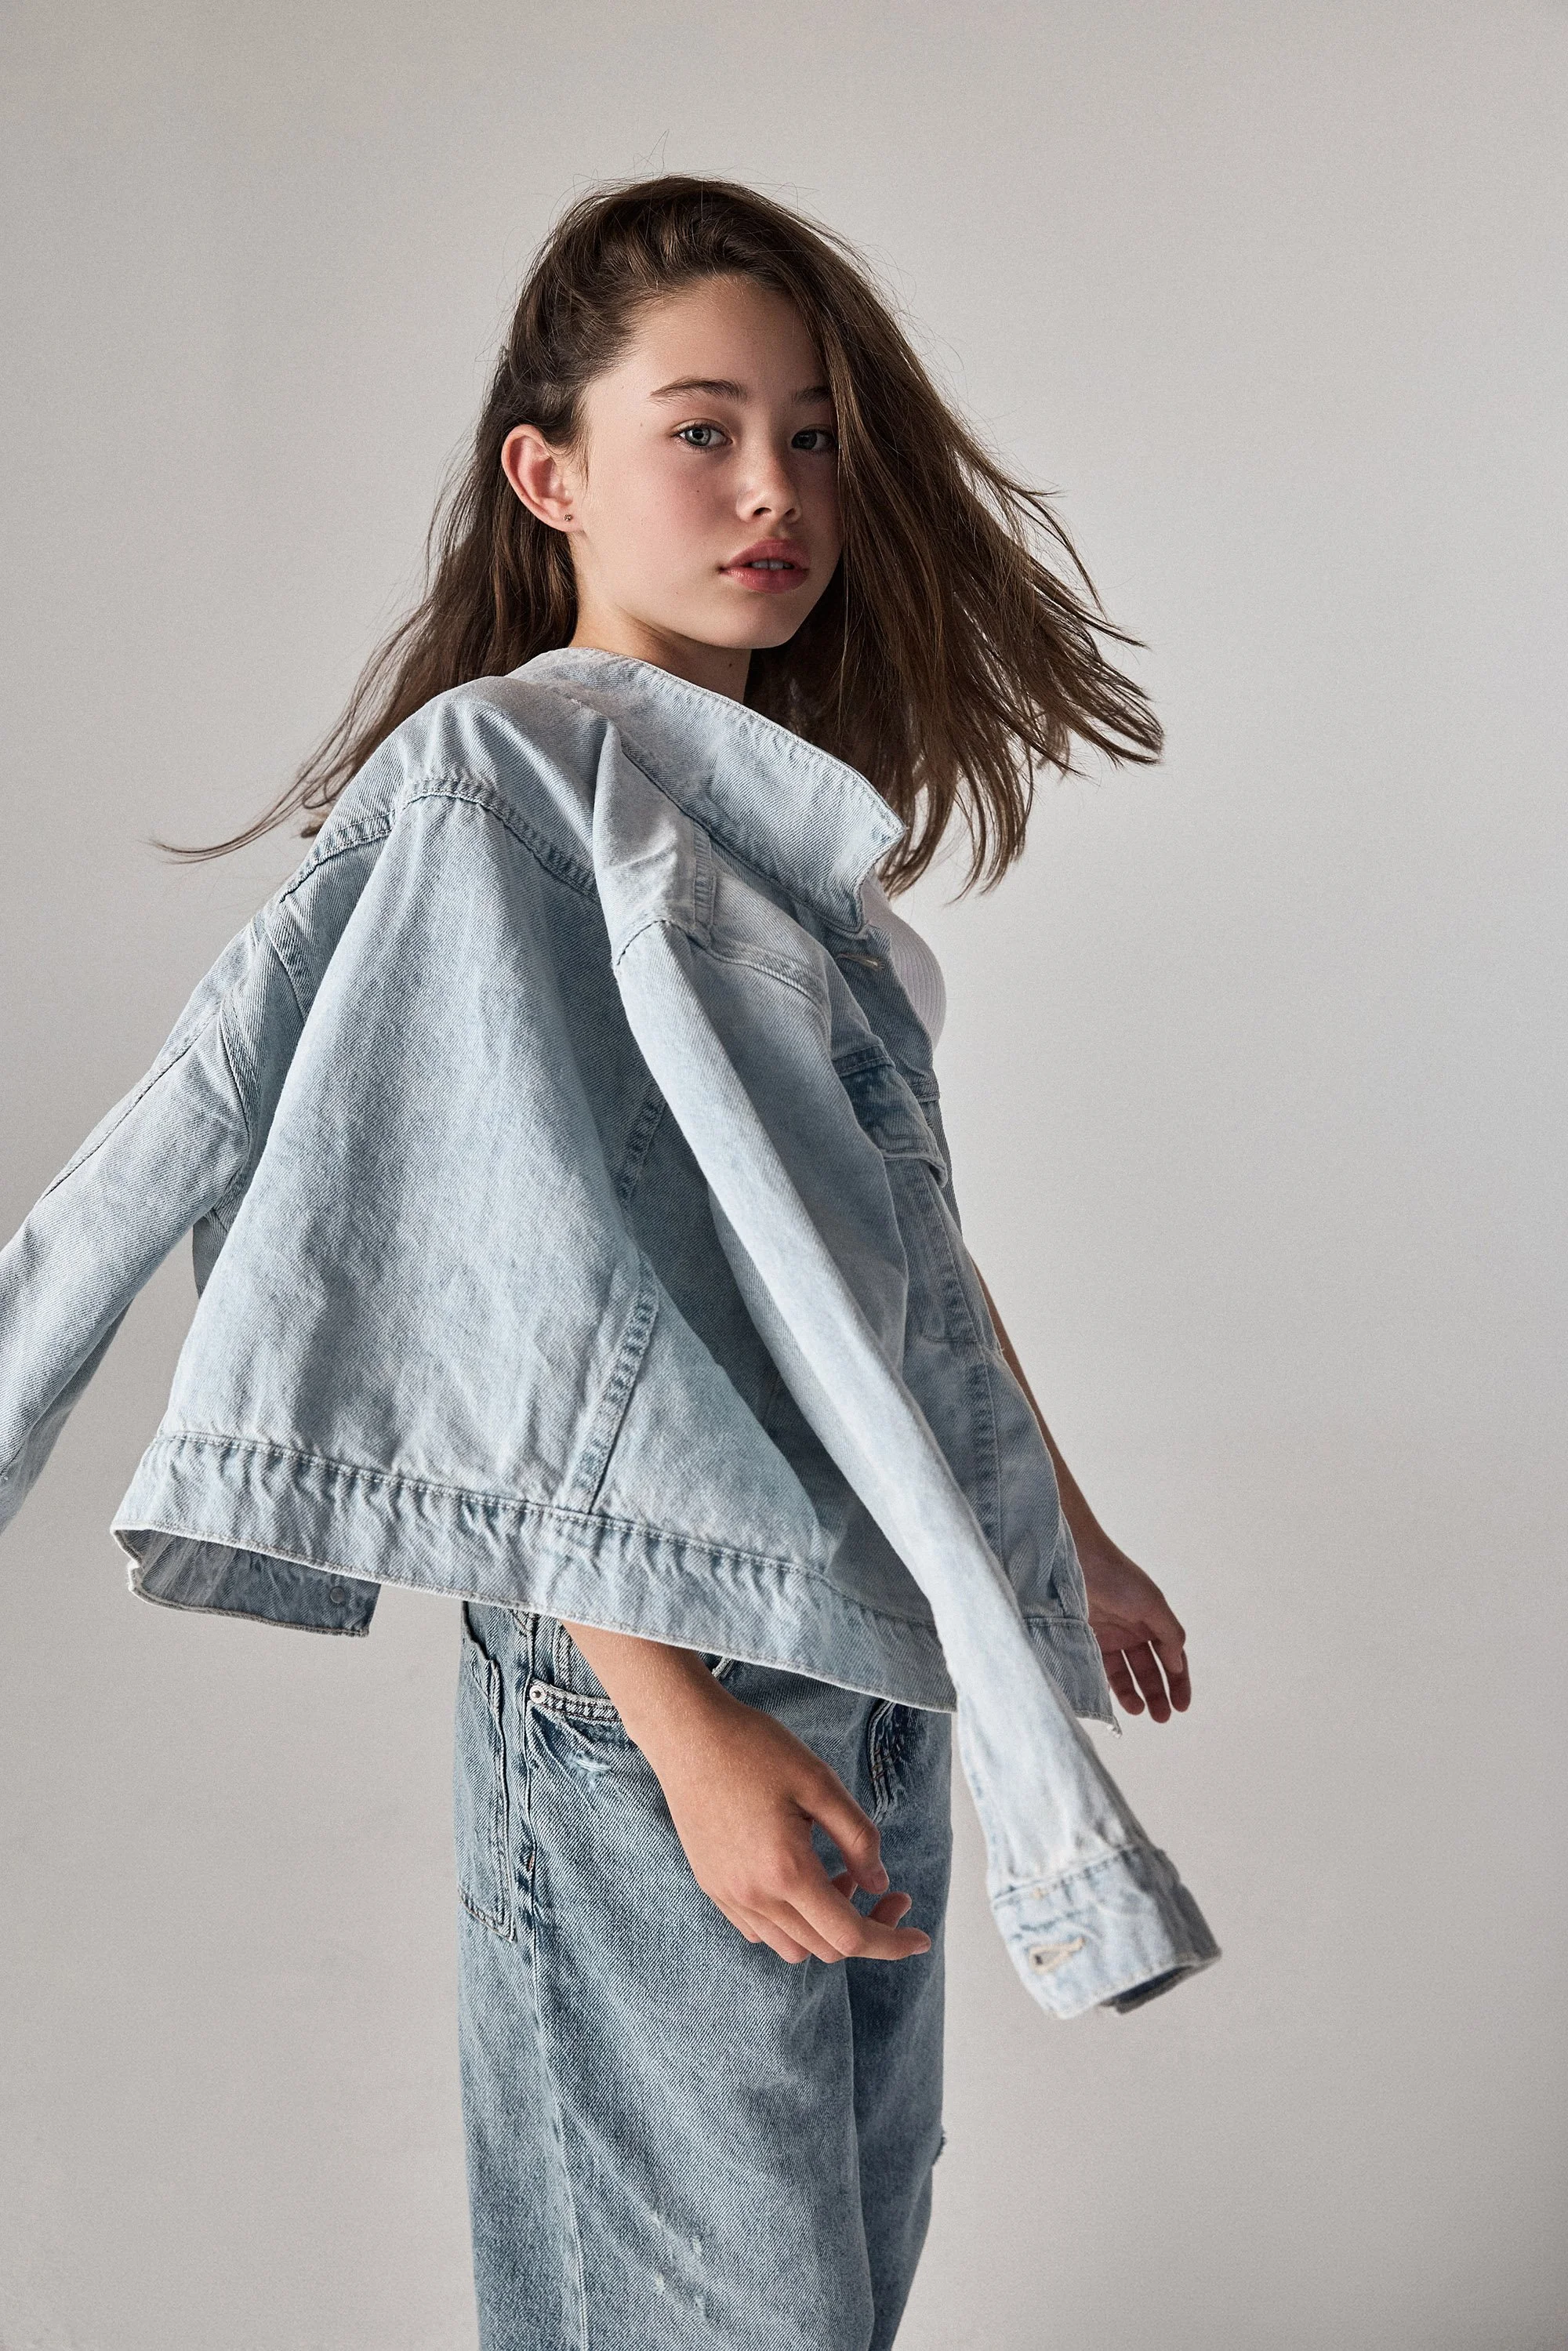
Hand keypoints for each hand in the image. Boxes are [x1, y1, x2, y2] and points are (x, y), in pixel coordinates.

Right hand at [636, 1677, 932, 1967]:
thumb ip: (858, 1838)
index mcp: (786, 1871)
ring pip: (791, 1946)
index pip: (850, 1936)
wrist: (687, 1735)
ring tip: (838, 1876)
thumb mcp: (820, 1782)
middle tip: (886, 1890)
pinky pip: (760, 1929)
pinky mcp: (712, 1886)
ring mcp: (728, 1894)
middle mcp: (754, 1895)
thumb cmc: (755, 1749)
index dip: (892, 1942)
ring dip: (825, 1927)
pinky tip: (801, 1878)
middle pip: (824, 1948)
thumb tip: (880, 1884)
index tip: (922, 1937)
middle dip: (866, 1929)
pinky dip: (792, 1921)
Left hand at [1075, 1534, 1191, 1721]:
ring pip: (1125, 1673)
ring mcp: (1107, 1636)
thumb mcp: (1152, 1603)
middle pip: (1149, 1669)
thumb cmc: (1117, 1577)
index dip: (1178, 1681)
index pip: (1172, 1657)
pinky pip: (1100, 1669)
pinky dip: (1108, 1686)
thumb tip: (1177, 1664)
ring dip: (1134, 1693)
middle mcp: (1131, 1630)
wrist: (1074, 1560)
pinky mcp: (1085, 1641)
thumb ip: (1169, 1633)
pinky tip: (1114, 1700)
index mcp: (1152, 1619)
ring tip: (1139, 1710)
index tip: (1182, 1706)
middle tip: (1161, 1716)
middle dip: (1157, 1693)